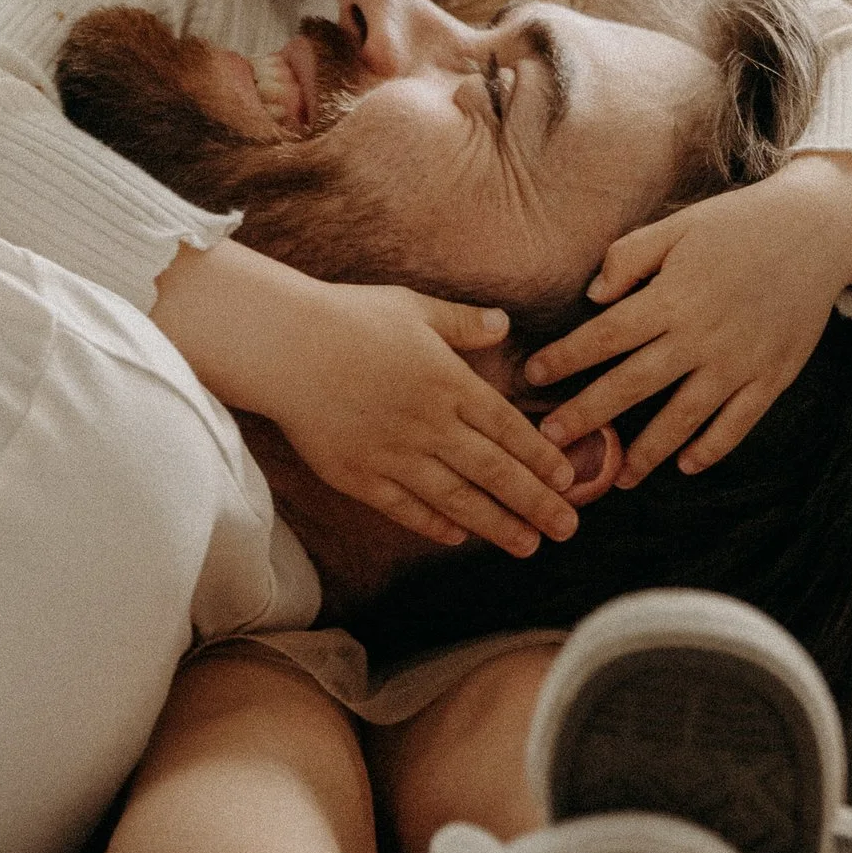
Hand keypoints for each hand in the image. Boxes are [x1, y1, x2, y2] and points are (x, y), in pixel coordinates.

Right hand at [270, 281, 591, 559]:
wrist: (282, 346)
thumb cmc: (349, 318)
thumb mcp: (414, 307)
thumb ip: (462, 322)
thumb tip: (504, 323)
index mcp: (448, 381)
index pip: (508, 428)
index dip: (541, 458)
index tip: (568, 479)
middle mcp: (429, 423)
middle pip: (494, 471)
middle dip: (535, 502)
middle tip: (566, 528)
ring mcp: (394, 454)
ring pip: (457, 499)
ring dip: (497, 525)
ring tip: (527, 545)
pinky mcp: (359, 476)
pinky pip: (405, 508)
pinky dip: (434, 525)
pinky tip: (458, 537)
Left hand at [522, 156, 851, 482]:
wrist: (818, 230)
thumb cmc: (738, 223)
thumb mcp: (677, 225)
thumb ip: (629, 257)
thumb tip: (592, 298)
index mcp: (672, 297)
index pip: (605, 337)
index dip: (566, 359)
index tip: (533, 378)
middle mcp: (702, 336)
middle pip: (633, 385)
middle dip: (588, 416)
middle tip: (551, 444)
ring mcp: (739, 362)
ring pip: (683, 418)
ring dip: (647, 451)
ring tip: (618, 477)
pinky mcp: (771, 377)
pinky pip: (737, 424)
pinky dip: (711, 449)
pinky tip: (686, 465)